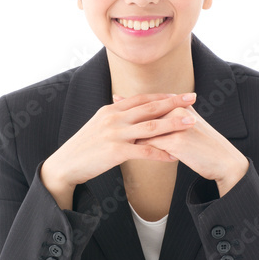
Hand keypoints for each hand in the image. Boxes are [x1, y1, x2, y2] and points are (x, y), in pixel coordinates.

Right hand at [42, 92, 198, 190]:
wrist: (65, 164)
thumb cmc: (84, 148)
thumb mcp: (98, 125)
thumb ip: (115, 116)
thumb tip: (124, 105)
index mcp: (111, 110)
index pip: (142, 98)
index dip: (163, 96)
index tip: (181, 94)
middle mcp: (114, 118)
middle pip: (150, 108)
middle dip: (173, 103)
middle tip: (193, 99)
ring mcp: (115, 134)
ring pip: (150, 127)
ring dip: (173, 124)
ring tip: (191, 123)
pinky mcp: (115, 152)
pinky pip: (143, 151)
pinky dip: (161, 153)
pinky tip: (174, 156)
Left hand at [114, 94, 248, 193]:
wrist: (223, 161)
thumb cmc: (205, 144)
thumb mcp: (190, 125)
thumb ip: (173, 116)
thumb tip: (155, 108)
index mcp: (179, 107)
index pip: (150, 102)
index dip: (131, 102)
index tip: (115, 101)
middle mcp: (177, 113)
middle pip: (143, 113)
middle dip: (123, 115)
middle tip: (105, 117)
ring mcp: (176, 127)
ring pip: (144, 129)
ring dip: (127, 134)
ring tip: (111, 137)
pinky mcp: (176, 143)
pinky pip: (150, 146)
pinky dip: (138, 149)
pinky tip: (124, 153)